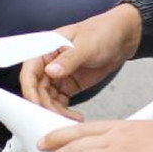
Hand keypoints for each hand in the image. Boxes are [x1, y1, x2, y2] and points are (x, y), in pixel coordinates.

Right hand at [21, 3, 141, 119]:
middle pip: (37, 88)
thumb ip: (68, 59)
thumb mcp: (86, 45)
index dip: (29, 88)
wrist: (123, 37)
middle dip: (44, 104)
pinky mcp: (69, 85)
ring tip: (68, 119)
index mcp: (47, 48)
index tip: (35, 103)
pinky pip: (60, 102)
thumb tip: (50, 71)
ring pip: (48, 98)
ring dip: (55, 110)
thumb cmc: (103, 32)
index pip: (30, 70)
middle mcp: (49, 62)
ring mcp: (59, 75)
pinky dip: (64, 111)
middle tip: (54, 116)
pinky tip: (73, 117)